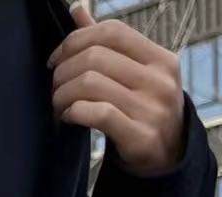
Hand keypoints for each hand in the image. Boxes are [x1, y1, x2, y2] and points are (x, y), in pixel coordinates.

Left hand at [46, 0, 186, 175]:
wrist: (167, 158)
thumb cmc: (143, 111)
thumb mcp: (136, 75)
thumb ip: (108, 45)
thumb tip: (78, 10)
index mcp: (159, 58)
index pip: (112, 31)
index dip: (76, 40)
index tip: (56, 60)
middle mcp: (159, 80)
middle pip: (95, 57)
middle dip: (63, 72)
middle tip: (54, 89)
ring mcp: (151, 108)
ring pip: (90, 84)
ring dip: (63, 95)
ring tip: (58, 106)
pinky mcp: (140, 136)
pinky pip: (97, 113)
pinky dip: (74, 112)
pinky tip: (68, 118)